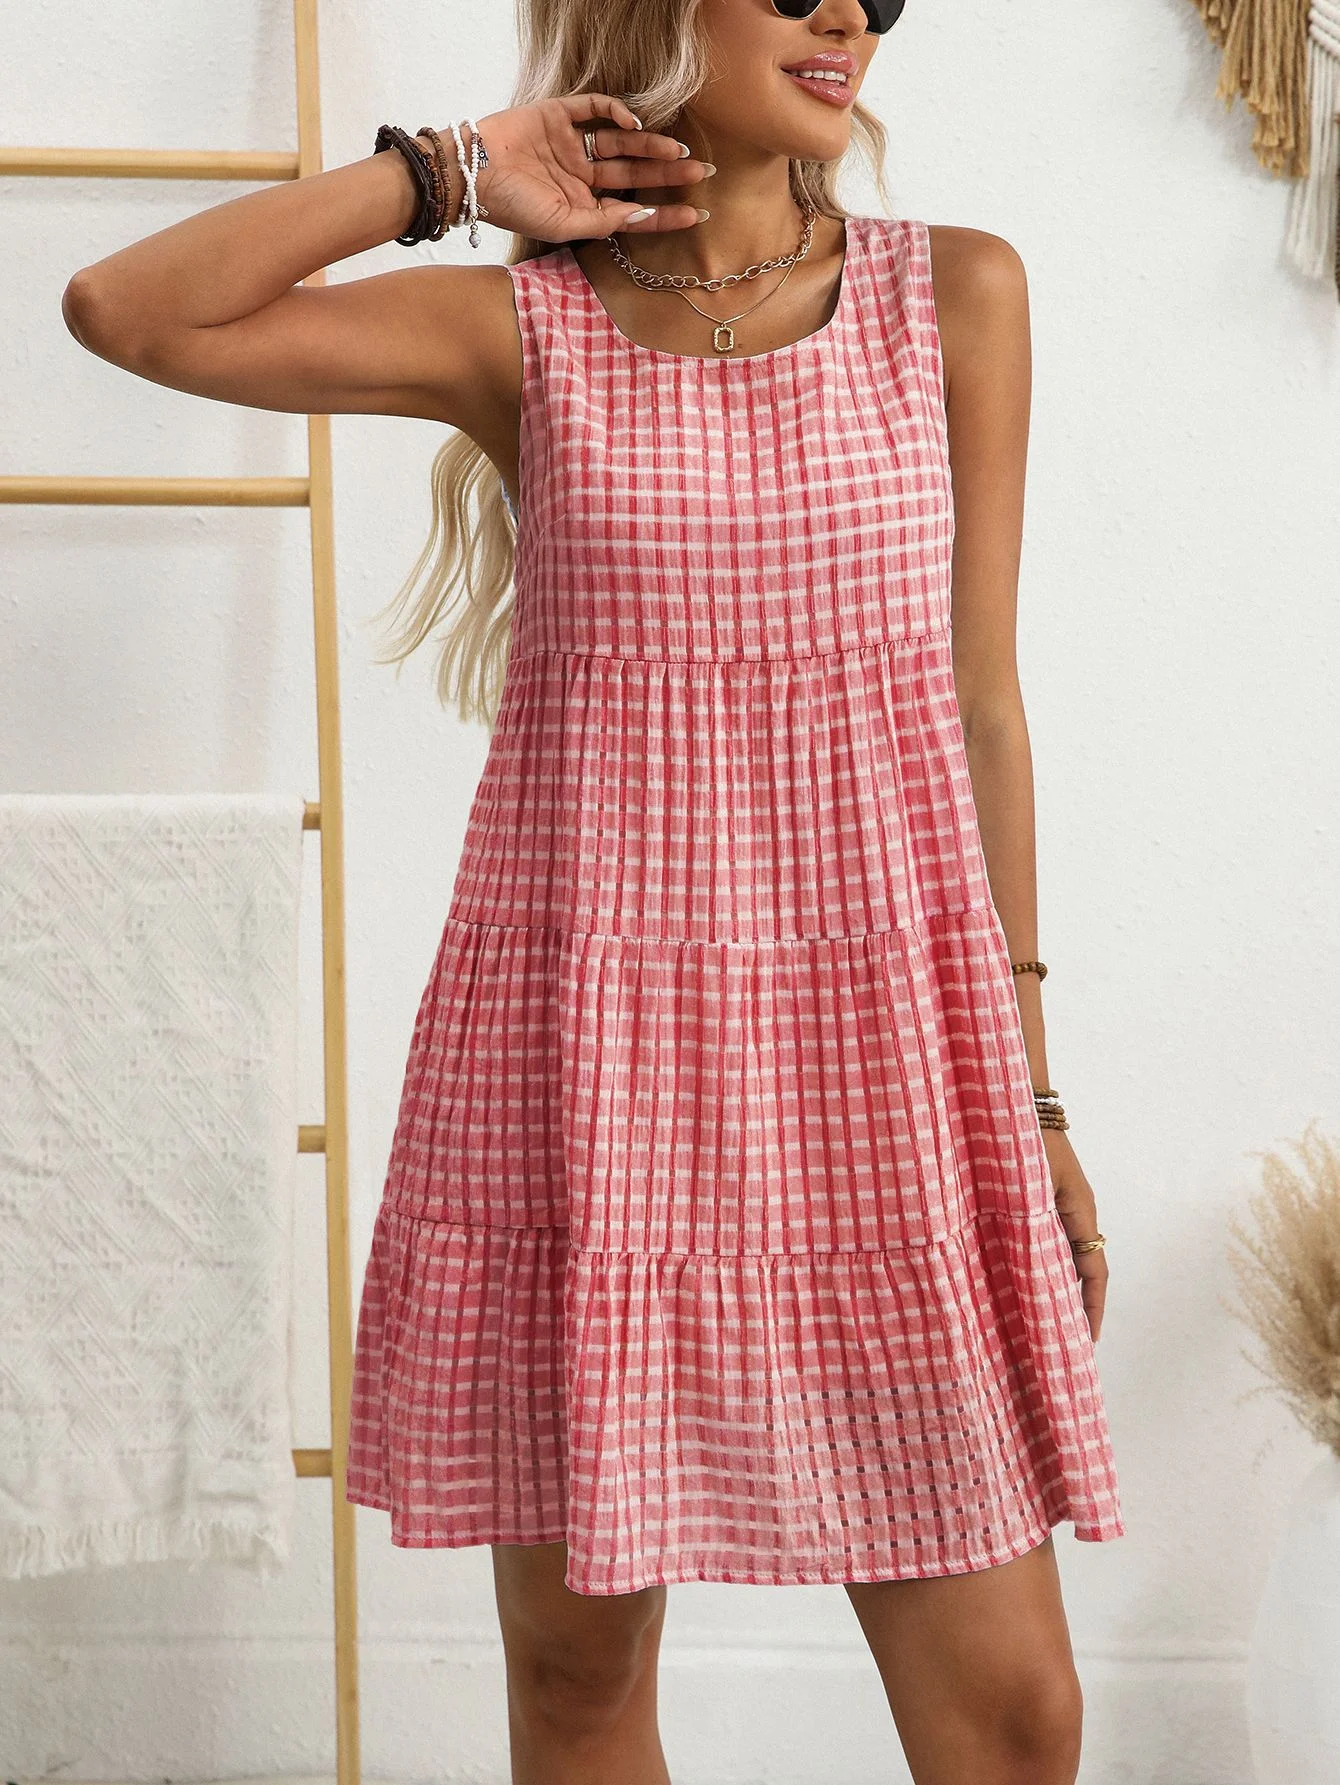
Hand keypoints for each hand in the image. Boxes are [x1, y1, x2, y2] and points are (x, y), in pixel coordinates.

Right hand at [466, 95, 710, 242]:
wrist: (471, 173)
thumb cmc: (513, 207)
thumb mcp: (561, 225)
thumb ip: (603, 222)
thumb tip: (643, 217)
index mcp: (583, 205)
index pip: (633, 209)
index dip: (665, 213)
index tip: (696, 214)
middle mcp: (582, 175)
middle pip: (635, 173)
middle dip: (668, 174)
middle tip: (703, 172)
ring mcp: (572, 144)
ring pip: (622, 143)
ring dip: (651, 146)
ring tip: (679, 151)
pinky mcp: (560, 115)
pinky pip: (595, 108)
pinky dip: (617, 112)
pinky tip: (635, 124)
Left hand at [1041, 1128, 1107, 1344]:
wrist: (1016, 1097)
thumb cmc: (1023, 1137)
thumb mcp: (1032, 1184)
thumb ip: (1038, 1224)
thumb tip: (1046, 1270)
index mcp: (1080, 1210)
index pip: (1095, 1272)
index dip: (1092, 1308)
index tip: (1086, 1342)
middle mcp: (1076, 1210)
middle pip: (1083, 1268)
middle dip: (1076, 1305)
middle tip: (1063, 1343)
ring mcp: (1062, 1202)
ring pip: (1065, 1254)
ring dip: (1059, 1285)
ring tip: (1043, 1321)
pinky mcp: (1043, 1195)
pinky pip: (1049, 1238)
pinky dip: (1043, 1262)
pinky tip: (1022, 1277)